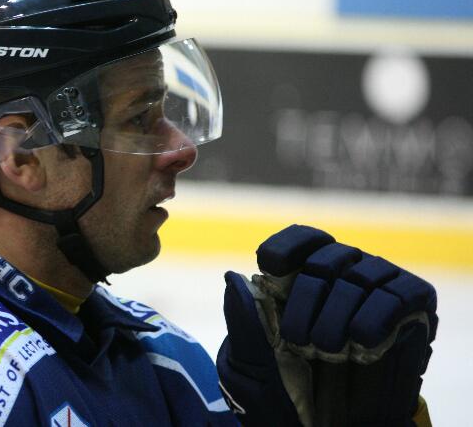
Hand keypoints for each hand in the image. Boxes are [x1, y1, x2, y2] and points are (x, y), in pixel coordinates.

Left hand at [216, 225, 437, 426]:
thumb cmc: (287, 404)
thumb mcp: (252, 369)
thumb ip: (244, 323)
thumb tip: (232, 276)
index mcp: (300, 286)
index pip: (300, 242)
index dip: (288, 248)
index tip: (272, 267)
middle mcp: (341, 282)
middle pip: (328, 257)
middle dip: (309, 292)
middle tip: (299, 337)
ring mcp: (377, 295)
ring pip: (365, 272)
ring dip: (341, 308)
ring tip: (326, 348)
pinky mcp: (412, 314)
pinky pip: (402, 293)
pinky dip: (380, 311)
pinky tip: (361, 339)